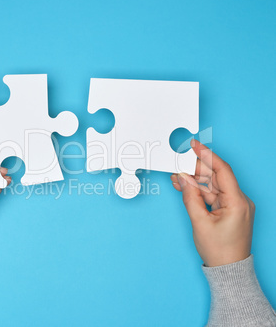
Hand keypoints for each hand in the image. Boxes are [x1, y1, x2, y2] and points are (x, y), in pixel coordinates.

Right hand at [171, 140, 254, 266]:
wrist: (228, 270)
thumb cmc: (219, 250)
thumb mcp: (200, 222)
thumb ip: (190, 197)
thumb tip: (183, 179)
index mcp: (237, 202)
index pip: (222, 170)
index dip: (207, 155)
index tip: (194, 145)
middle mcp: (239, 200)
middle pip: (216, 177)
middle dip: (196, 170)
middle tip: (178, 164)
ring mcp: (235, 205)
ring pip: (212, 186)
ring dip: (195, 181)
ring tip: (176, 177)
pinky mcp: (229, 210)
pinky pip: (213, 195)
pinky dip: (199, 192)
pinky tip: (185, 187)